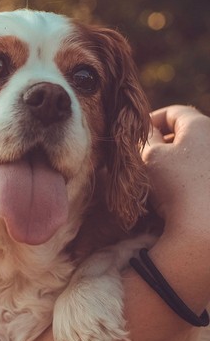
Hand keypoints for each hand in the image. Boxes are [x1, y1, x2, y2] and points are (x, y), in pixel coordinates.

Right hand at [143, 105, 209, 235]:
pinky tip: (173, 196)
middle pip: (186, 134)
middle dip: (163, 143)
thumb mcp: (150, 156)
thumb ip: (147, 137)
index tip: (138, 135)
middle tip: (144, 158)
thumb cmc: (176, 185)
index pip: (174, 112)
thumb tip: (149, 130)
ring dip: (174, 163)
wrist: (205, 229)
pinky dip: (187, 179)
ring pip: (193, 156)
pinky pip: (201, 174)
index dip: (152, 120)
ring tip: (156, 180)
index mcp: (201, 125)